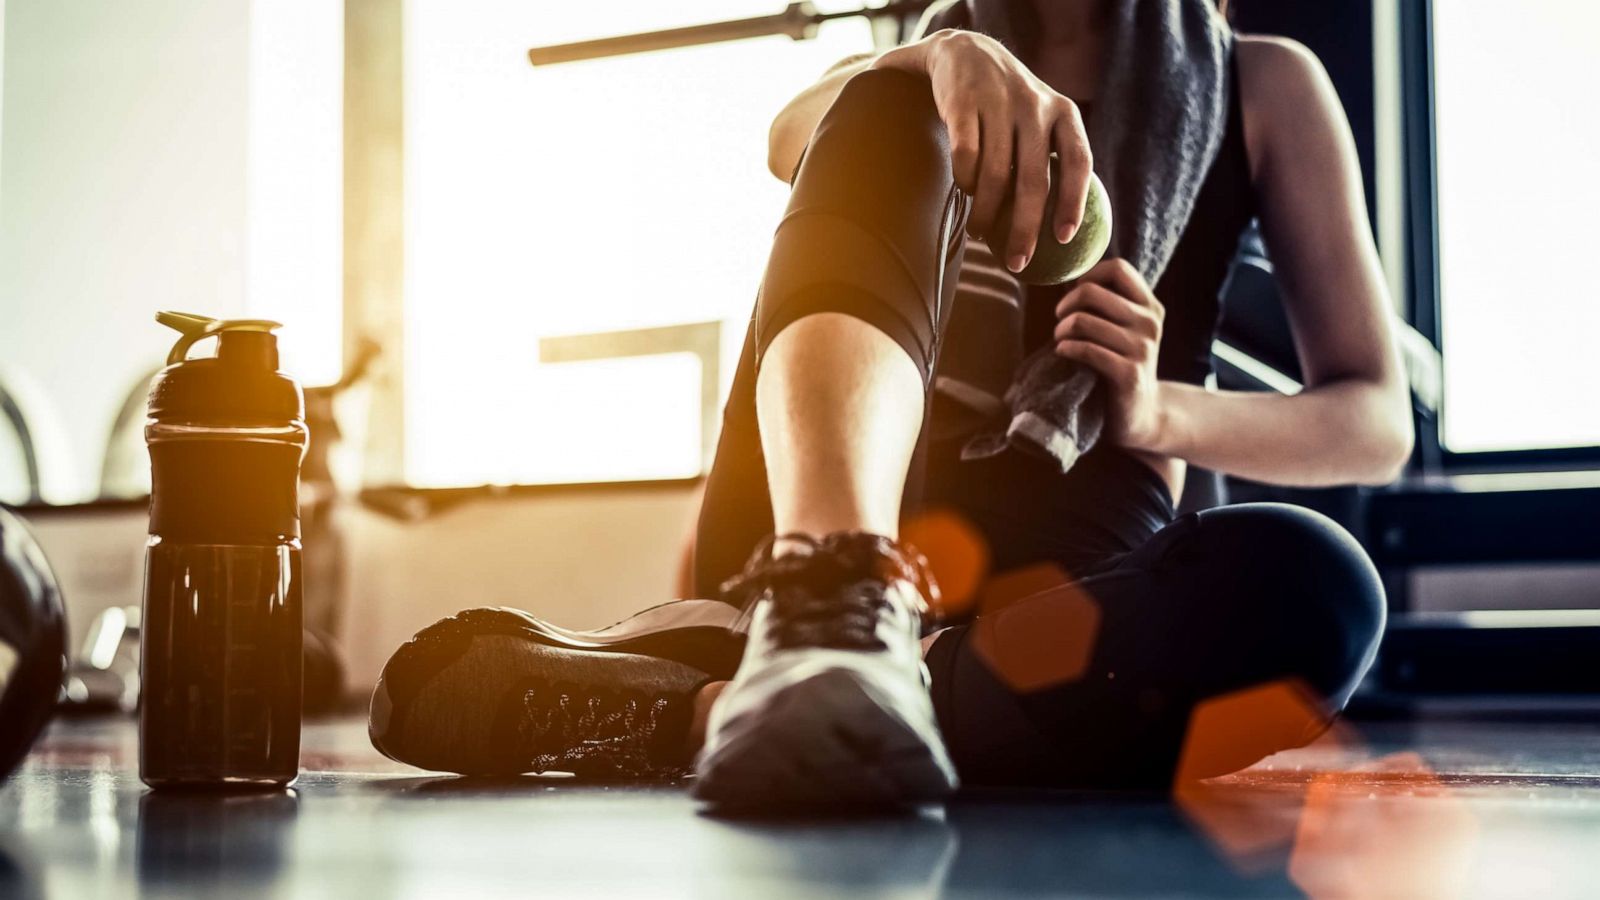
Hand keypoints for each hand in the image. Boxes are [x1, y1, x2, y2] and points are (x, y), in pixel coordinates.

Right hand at [873, 30, 1091, 272]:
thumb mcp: (1041, 117)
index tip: (1065, 240)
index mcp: (1063, 112)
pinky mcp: (963, 104)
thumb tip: (1066, 230)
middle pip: (1034, 180)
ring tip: (981, 235)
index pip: (1078, 162)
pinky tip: (965, 194)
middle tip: (1018, 264)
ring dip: (987, 215)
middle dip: (1025, 230)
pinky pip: (965, 158)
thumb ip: (1053, 157)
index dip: (1073, 203)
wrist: (964, 52)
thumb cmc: (1008, 105)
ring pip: (994, 176)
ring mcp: (999, 103)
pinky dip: (965, 183)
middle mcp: (1035, 106)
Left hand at [1053, 259, 1167, 450]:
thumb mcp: (1124, 330)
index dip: (1087, 275)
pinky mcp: (1129, 374)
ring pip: (1083, 321)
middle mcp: (1149, 323)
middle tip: (1060, 321)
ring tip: (1060, 340)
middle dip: (1065, 306)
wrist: (1141, 415)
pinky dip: (1067, 348)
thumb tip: (1072, 278)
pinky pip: (1086, 350)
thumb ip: (1108, 305)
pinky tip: (1063, 353)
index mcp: (1150, 307)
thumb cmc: (1121, 365)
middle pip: (1092, 292)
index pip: (1117, 268)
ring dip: (1061, 330)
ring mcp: (1142, 349)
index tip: (1074, 295)